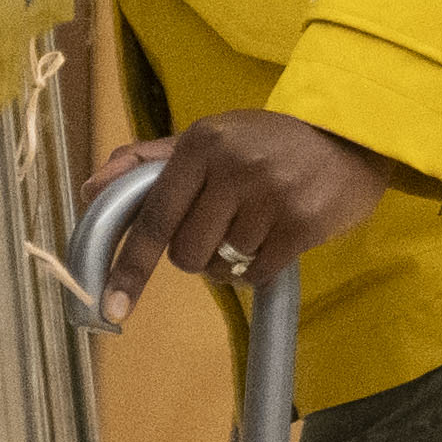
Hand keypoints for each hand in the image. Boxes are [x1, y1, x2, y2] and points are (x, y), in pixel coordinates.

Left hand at [90, 114, 399, 321]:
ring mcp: (270, 196)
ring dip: (232, 259)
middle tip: (221, 229)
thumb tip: (92, 189)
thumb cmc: (267, 142)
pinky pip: (257, 273)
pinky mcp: (302, 223)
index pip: (154, 217)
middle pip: (186, 254)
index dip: (129, 266)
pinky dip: (259, 268)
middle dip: (197, 255)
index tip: (110, 305)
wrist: (349, 136)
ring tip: (257, 223)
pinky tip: (275, 237)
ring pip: (223, 265)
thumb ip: (147, 163)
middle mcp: (233, 167)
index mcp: (201, 144)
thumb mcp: (208, 137)